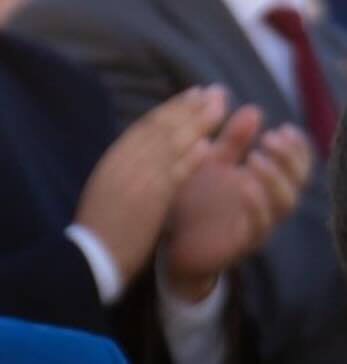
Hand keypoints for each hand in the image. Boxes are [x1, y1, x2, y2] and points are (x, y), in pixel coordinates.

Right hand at [74, 85, 228, 288]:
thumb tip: (143, 159)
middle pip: (161, 127)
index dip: (172, 109)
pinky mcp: (148, 199)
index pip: (147, 126)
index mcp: (115, 158)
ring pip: (170, 143)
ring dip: (197, 123)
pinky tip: (209, 147)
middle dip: (189, 108)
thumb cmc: (103, 230)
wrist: (92, 256)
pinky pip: (173, 175)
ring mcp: (136, 177)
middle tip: (214, 92)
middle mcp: (125, 161)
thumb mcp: (111, 191)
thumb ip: (128, 172)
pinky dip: (190, 159)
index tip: (193, 96)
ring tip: (220, 108)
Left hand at [164, 109, 313, 302]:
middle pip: (298, 182)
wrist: (170, 242)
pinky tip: (245, 186)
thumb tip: (254, 110)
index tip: (285, 129)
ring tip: (256, 158)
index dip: (297, 148)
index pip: (296, 165)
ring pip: (285, 204)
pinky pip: (259, 227)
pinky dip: (256, 206)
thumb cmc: (192, 201)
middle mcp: (266, 204)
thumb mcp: (211, 162)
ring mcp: (257, 224)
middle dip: (289, 159)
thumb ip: (232, 140)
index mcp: (262, 183)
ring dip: (275, 179)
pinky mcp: (242, 243)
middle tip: (270, 140)